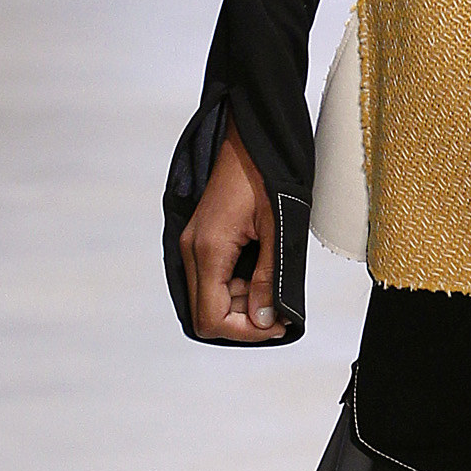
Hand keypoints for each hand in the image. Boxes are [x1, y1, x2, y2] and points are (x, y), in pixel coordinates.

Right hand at [179, 120, 283, 341]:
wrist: (249, 139)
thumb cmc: (264, 174)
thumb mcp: (276, 229)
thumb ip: (270, 279)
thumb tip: (266, 320)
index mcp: (208, 250)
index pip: (210, 319)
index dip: (244, 331)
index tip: (276, 324)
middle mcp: (192, 250)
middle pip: (206, 314)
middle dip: (244, 318)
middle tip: (278, 306)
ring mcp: (193, 244)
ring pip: (208, 298)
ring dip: (241, 302)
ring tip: (271, 284)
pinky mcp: (200, 239)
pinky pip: (211, 279)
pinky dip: (235, 286)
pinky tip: (259, 272)